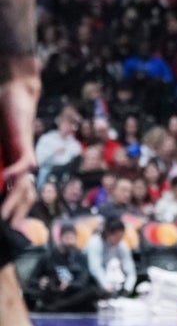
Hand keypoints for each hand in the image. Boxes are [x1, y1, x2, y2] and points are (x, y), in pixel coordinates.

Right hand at [0, 59, 40, 223]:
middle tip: (7, 232)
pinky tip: (7, 180)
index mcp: (11, 170)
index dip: (8, 211)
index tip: (3, 225)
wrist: (15, 94)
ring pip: (25, 186)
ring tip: (3, 218)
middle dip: (15, 215)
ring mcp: (25, 157)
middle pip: (23, 197)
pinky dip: (15, 174)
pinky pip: (23, 164)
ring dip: (14, 202)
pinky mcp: (25, 145)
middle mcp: (22, 168)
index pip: (12, 196)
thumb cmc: (1, 118)